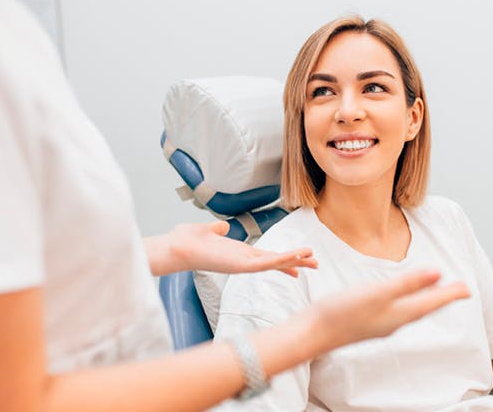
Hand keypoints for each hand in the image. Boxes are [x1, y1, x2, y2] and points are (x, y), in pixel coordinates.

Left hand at [145, 221, 317, 275]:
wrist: (175, 247)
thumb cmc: (186, 240)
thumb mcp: (207, 230)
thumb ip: (217, 229)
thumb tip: (222, 226)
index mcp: (238, 253)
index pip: (266, 256)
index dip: (284, 258)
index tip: (300, 261)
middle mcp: (243, 261)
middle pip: (276, 261)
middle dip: (296, 262)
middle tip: (316, 264)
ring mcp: (242, 265)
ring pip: (274, 263)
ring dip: (294, 260)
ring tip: (313, 259)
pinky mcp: (240, 266)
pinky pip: (265, 264)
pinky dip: (281, 260)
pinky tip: (295, 258)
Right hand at [311, 269, 469, 349]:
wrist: (312, 334)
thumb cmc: (341, 313)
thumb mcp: (377, 293)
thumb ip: (407, 283)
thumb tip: (437, 273)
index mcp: (399, 314)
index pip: (432, 303)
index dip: (451, 294)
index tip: (468, 289)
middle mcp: (394, 322)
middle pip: (425, 308)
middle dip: (443, 298)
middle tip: (459, 291)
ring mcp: (380, 324)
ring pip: (412, 311)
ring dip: (426, 301)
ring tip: (436, 293)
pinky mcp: (368, 322)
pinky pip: (398, 312)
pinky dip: (408, 303)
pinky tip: (401, 300)